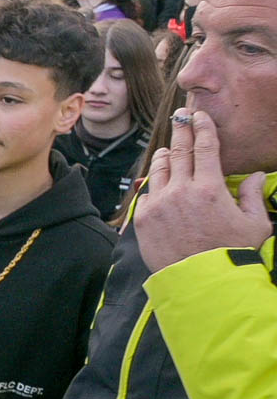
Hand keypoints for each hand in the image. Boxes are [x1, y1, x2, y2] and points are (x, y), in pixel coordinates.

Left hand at [138, 109, 271, 270]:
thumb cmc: (232, 254)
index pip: (204, 147)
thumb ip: (252, 195)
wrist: (201, 283)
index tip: (198, 115)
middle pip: (178, 151)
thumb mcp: (254, 224)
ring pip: (159, 168)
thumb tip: (255, 176)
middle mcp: (180, 191)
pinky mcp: (143, 218)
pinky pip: (147, 191)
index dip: (201, 127)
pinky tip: (158, 176)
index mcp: (209, 189)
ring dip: (164, 153)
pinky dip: (154, 179)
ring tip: (167, 147)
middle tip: (181, 116)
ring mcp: (158, 203)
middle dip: (181, 130)